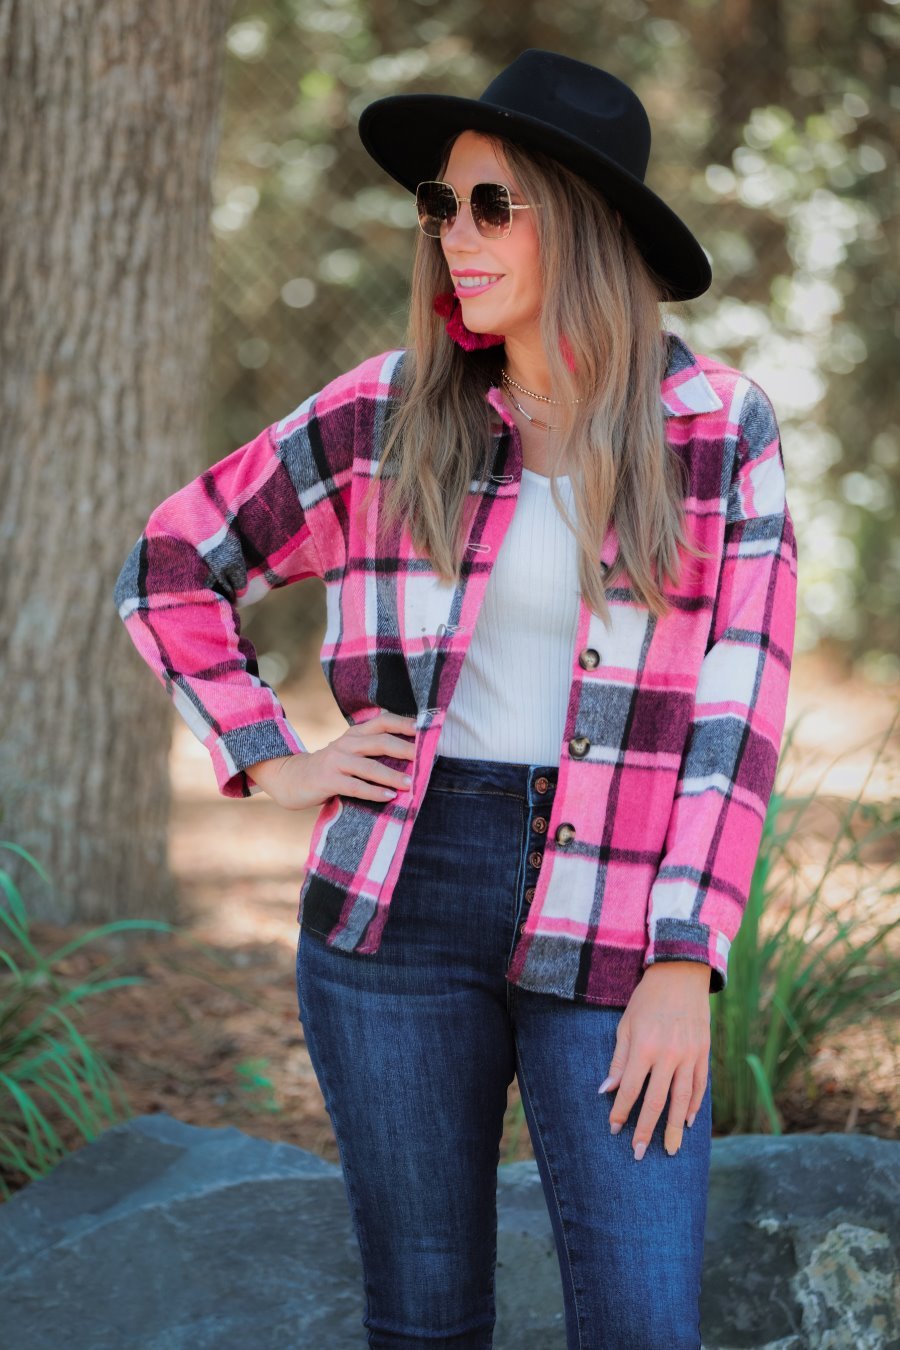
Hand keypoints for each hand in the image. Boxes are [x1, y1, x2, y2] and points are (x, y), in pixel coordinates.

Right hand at [246, 709, 418, 810]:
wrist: (290, 778)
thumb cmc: (329, 768)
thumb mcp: (348, 753)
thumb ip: (371, 751)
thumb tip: (410, 758)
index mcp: (354, 734)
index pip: (382, 722)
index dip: (404, 724)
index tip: (425, 730)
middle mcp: (346, 743)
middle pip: (380, 741)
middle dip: (404, 750)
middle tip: (425, 759)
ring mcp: (336, 761)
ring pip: (369, 766)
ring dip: (392, 775)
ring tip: (410, 784)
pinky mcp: (328, 780)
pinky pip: (355, 786)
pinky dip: (373, 791)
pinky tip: (388, 797)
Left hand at [598, 962, 710, 1160]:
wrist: (680, 974)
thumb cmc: (646, 999)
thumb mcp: (625, 1024)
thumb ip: (618, 1060)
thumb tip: (606, 1091)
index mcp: (644, 1046)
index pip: (630, 1089)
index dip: (621, 1112)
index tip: (614, 1130)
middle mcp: (668, 1054)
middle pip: (656, 1101)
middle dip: (646, 1130)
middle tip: (639, 1154)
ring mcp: (689, 1054)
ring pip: (682, 1099)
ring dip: (675, 1127)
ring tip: (671, 1150)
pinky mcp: (704, 1052)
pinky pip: (700, 1085)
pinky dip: (695, 1105)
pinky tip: (689, 1122)